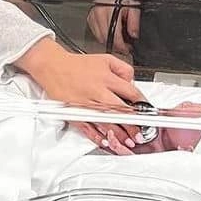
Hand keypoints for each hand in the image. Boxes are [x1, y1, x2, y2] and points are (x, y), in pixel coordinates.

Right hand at [14, 37, 143, 150]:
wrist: (53, 67)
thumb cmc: (77, 65)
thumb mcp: (105, 59)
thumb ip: (123, 69)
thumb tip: (132, 81)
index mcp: (106, 79)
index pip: (131, 92)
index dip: (142, 104)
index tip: (147, 113)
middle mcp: (98, 92)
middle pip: (120, 111)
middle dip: (132, 124)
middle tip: (141, 133)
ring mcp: (86, 104)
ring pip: (106, 122)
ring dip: (118, 134)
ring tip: (128, 141)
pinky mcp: (75, 113)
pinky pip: (88, 127)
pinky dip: (96, 136)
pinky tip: (105, 142)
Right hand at [86, 0, 139, 55]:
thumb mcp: (133, 6)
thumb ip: (134, 21)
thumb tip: (133, 34)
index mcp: (110, 9)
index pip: (113, 33)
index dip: (120, 45)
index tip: (126, 49)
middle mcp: (99, 12)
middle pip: (105, 38)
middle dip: (116, 46)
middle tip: (124, 48)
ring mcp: (92, 16)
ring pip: (100, 38)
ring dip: (109, 42)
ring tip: (118, 41)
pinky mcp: (89, 19)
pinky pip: (96, 34)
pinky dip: (103, 37)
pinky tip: (111, 34)